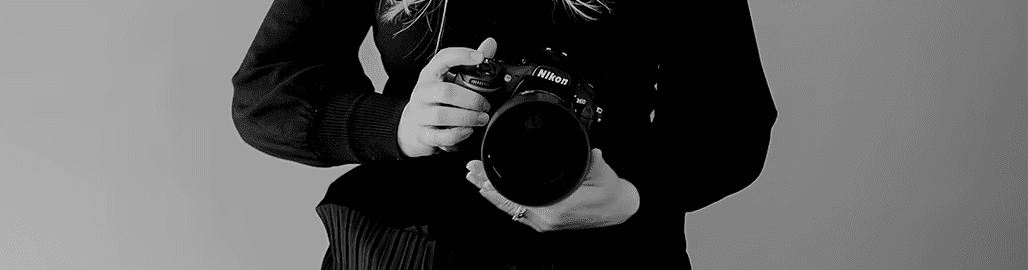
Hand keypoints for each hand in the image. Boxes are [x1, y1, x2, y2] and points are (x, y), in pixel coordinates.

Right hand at [397, 38, 497, 157]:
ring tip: (481, 118)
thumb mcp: (447, 80)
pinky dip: (458, 135)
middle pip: (446, 92)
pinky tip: (468, 131)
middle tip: (486, 105)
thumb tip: (490, 44)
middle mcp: (423, 93)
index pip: (442, 59)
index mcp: (430, 75)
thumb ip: (469, 63)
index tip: (480, 57)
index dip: (461, 55)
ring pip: (442, 115)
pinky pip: (440, 136)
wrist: (410, 127)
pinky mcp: (423, 134)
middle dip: (472, 99)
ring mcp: (420, 114)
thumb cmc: (433, 101)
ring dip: (467, 118)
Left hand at [465, 149, 639, 231]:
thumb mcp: (602, 172)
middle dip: (486, 185)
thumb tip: (588, 148)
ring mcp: (545, 222)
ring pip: (510, 208)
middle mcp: (547, 218)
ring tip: (475, 179)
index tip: (482, 171)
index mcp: (557, 207)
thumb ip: (592, 160)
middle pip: (507, 202)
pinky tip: (492, 193)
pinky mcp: (546, 220)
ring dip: (491, 193)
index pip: (516, 195)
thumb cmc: (610, 194)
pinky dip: (503, 201)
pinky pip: (518, 211)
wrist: (618, 209)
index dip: (496, 184)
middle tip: (471, 171)